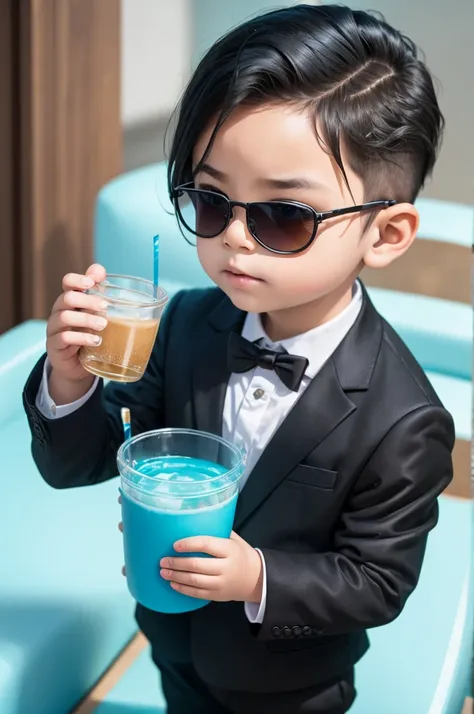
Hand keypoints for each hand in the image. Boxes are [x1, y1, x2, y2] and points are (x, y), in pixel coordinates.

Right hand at [46, 264, 106, 402]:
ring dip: (86, 319)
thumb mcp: (96, 317)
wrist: (76, 366)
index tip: (92, 283)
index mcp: (70, 301)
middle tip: (105, 307)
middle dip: (87, 300)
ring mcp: (54, 328)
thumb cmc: (88, 335)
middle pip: (67, 298)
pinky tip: (96, 341)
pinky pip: (64, 338)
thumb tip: (105, 276)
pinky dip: (82, 338)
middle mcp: (59, 311)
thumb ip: (101, 297)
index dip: (77, 280)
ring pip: (64, 317)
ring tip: (103, 325)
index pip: (67, 282)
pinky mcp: (54, 345)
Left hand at [159, 532, 262, 602]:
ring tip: (163, 572)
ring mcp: (221, 583)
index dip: (189, 544)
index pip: (206, 544)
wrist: (256, 579)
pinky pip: (197, 593)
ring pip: (194, 581)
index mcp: (229, 550)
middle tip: (163, 561)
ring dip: (176, 576)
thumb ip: (218, 531)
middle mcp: (226, 567)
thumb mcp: (234, 540)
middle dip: (177, 563)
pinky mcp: (217, 595)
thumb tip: (195, 518)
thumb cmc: (241, 554)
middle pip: (197, 565)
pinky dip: (183, 589)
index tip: (174, 545)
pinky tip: (173, 584)